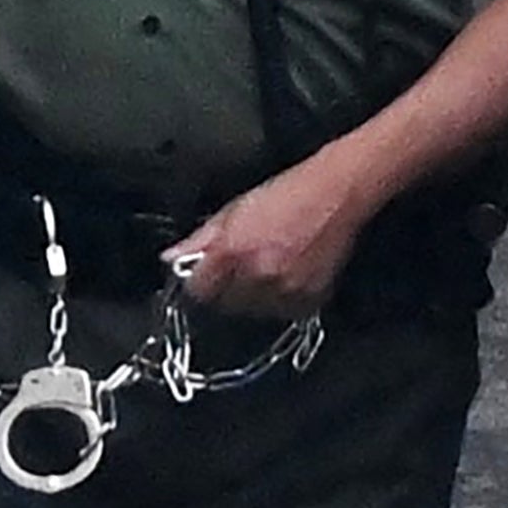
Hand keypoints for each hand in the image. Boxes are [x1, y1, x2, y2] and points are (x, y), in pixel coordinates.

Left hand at [165, 154, 375, 318]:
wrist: (336, 194)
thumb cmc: (285, 194)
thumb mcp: (233, 210)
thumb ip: (200, 240)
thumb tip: (171, 258)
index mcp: (233, 250)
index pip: (197, 289)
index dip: (198, 283)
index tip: (203, 276)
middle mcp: (258, 274)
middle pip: (224, 304)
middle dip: (225, 289)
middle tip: (240, 267)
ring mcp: (286, 289)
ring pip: (253, 311)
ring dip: (253, 297)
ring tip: (267, 267)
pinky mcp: (311, 299)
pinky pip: (284, 313)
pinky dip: (281, 300)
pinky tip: (286, 274)